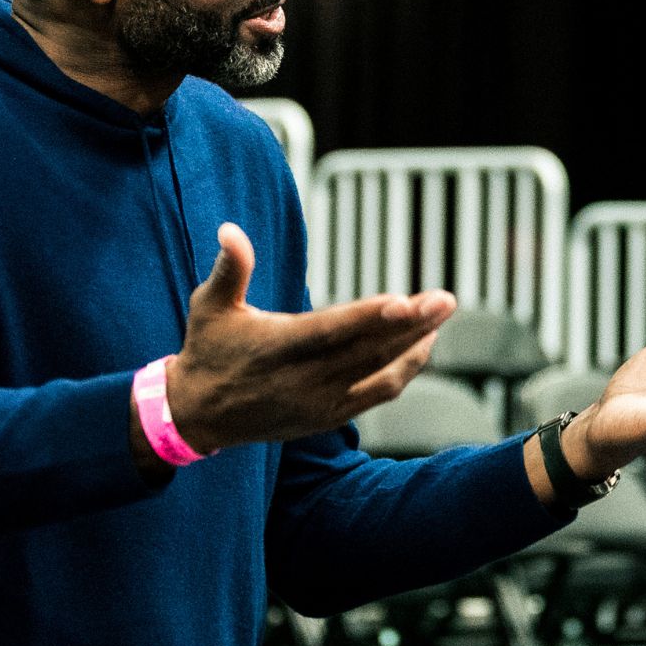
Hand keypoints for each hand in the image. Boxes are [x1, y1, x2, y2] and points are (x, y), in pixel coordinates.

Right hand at [164, 223, 453, 452]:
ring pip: (380, 373)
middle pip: (368, 350)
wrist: (200, 414)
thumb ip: (230, 268)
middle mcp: (303, 379)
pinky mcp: (330, 416)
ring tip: (441, 314)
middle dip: (411, 324)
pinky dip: (404, 370)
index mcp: (278, 347)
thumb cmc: (208, 349)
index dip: (370, 317)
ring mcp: (320, 401)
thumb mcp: (209, 306)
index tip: (405, 299)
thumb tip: (230, 229)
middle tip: (446, 299)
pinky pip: (378, 393)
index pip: (332, 330)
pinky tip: (423, 344)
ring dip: (415, 345)